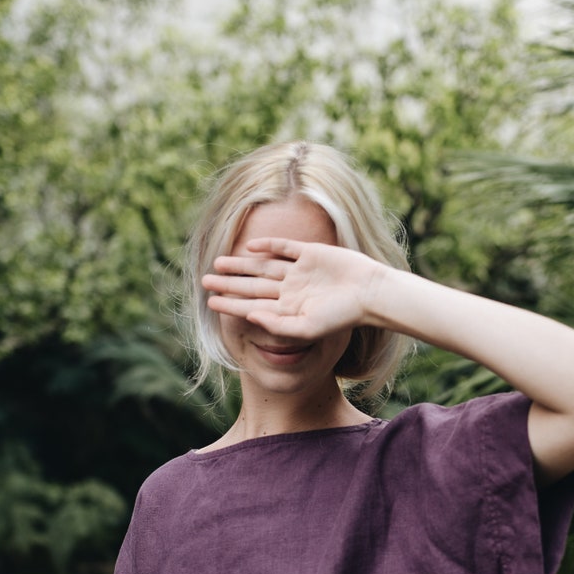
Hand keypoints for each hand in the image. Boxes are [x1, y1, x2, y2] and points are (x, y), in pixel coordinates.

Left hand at [202, 238, 382, 339]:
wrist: (369, 293)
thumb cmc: (342, 316)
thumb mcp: (307, 327)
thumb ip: (278, 325)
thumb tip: (249, 316)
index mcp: (288, 310)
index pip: (252, 306)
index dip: (230, 305)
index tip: (209, 303)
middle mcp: (291, 291)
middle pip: (252, 286)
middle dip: (228, 284)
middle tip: (204, 281)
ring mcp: (300, 271)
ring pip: (263, 266)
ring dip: (241, 265)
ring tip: (217, 263)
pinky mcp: (311, 253)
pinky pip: (284, 248)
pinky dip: (268, 246)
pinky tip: (249, 246)